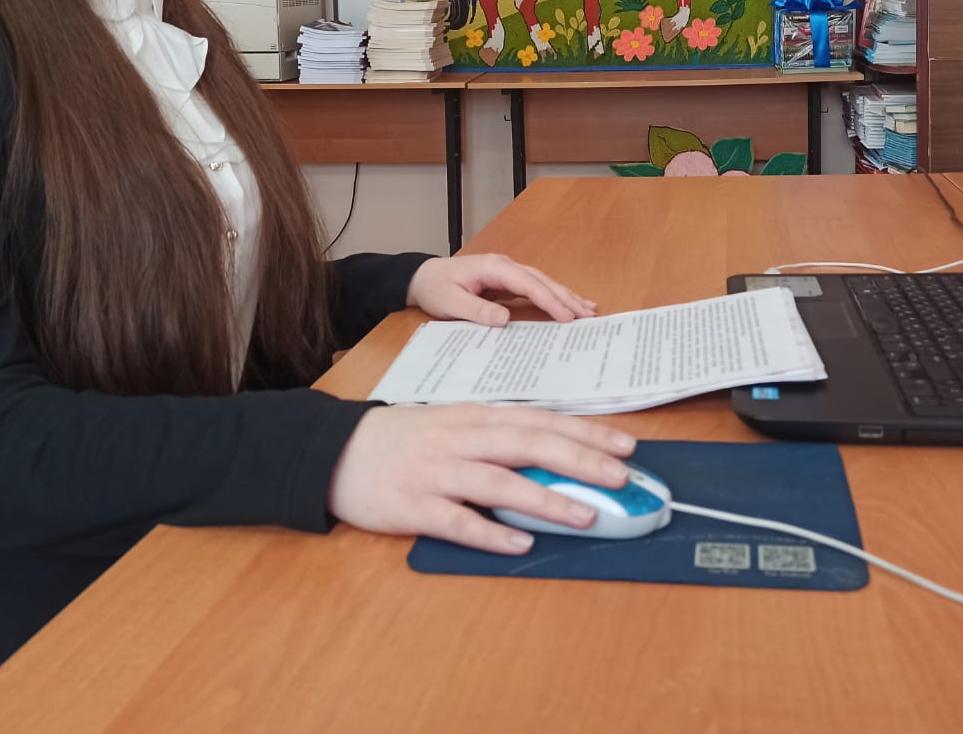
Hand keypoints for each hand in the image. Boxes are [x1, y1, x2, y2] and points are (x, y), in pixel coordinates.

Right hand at [327, 403, 635, 553]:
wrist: (336, 451)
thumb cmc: (405, 440)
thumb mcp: (454, 425)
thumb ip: (499, 436)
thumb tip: (558, 454)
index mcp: (474, 416)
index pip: (539, 420)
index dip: (585, 433)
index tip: (626, 445)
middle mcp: (460, 439)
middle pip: (528, 444)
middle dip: (579, 459)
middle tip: (621, 476)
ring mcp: (436, 473)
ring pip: (498, 483)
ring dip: (545, 498)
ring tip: (585, 514)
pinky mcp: (413, 506)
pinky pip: (457, 522)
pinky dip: (490, 534)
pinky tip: (520, 546)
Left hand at [405, 254, 597, 325]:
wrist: (423, 278)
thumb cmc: (435, 289)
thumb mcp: (450, 303)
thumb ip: (477, 310)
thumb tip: (505, 320)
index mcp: (493, 267)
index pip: (528, 283)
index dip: (549, 300)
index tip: (567, 316)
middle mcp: (505, 266)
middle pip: (542, 280)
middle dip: (566, 297)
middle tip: (589, 315)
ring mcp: (507, 273)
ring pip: (542, 283)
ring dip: (565, 296)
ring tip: (589, 310)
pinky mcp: (507, 283)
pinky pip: (535, 289)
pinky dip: (553, 297)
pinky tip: (567, 306)